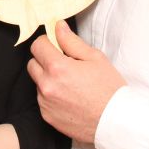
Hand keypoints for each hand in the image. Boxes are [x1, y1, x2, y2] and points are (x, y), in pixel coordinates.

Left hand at [27, 20, 124, 143]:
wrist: (115, 122)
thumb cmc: (109, 89)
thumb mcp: (95, 58)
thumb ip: (72, 41)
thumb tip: (58, 26)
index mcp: (57, 67)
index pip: (37, 46)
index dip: (47, 43)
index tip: (56, 46)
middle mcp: (47, 85)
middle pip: (32, 63)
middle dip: (45, 60)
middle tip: (65, 65)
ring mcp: (45, 102)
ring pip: (37, 82)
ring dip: (48, 79)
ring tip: (70, 84)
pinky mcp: (47, 116)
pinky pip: (42, 100)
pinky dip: (51, 96)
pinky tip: (69, 98)